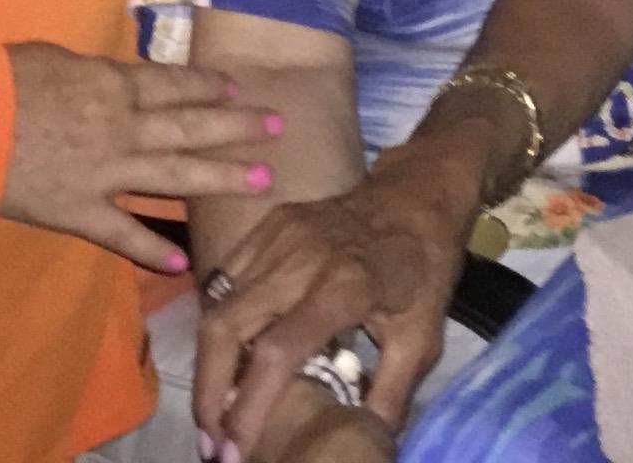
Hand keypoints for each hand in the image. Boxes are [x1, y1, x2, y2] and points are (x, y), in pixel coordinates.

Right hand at [0, 45, 280, 269]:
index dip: (209, 85)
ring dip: (220, 179)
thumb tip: (115, 81)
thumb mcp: (56, 60)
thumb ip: (94, 76)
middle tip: (278, 128)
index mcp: (114, 84)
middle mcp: (122, 127)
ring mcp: (105, 173)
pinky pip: (122, 233)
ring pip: (174, 177)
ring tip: (261, 182)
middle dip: (237, 126)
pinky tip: (182, 263)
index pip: (174, 84)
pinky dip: (152, 248)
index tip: (240, 87)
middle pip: (191, 125)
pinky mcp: (79, 211)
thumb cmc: (2, 79)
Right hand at [195, 152, 471, 456]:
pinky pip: (224, 279)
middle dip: (209, 392)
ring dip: (207, 365)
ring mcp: (279, 235)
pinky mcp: (268, 225)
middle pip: (227, 327)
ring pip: (217, 305)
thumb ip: (391, 395)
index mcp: (346, 285)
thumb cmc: (424, 269)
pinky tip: (226, 360)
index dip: (248, 407)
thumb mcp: (423, 337)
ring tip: (214, 412)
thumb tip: (364, 444)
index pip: (278, 351)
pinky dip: (217, 325)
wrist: (416, 195)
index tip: (235, 452)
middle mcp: (302, 257)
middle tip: (212, 443)